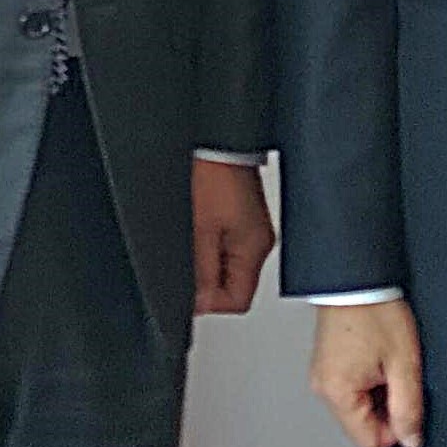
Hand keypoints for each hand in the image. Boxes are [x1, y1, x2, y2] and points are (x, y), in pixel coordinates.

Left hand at [192, 159, 276, 313]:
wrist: (218, 142)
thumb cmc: (212, 175)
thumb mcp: (199, 230)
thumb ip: (200, 271)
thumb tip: (200, 304)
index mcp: (253, 250)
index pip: (237, 301)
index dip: (210, 301)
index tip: (189, 288)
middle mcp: (258, 243)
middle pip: (233, 285)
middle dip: (207, 280)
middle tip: (188, 255)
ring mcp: (252, 230)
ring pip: (227, 266)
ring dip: (206, 260)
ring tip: (193, 235)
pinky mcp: (243, 217)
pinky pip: (226, 245)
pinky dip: (210, 244)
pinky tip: (199, 225)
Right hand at [310, 299, 424, 446]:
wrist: (356, 277)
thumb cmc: (375, 310)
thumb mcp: (404, 364)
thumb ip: (409, 410)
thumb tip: (411, 439)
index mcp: (338, 392)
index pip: (370, 441)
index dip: (396, 428)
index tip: (406, 401)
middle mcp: (323, 386)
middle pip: (362, 424)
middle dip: (386, 407)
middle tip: (396, 374)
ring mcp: (322, 374)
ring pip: (358, 406)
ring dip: (378, 391)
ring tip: (384, 359)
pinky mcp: (325, 362)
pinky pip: (351, 387)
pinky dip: (368, 378)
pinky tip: (375, 354)